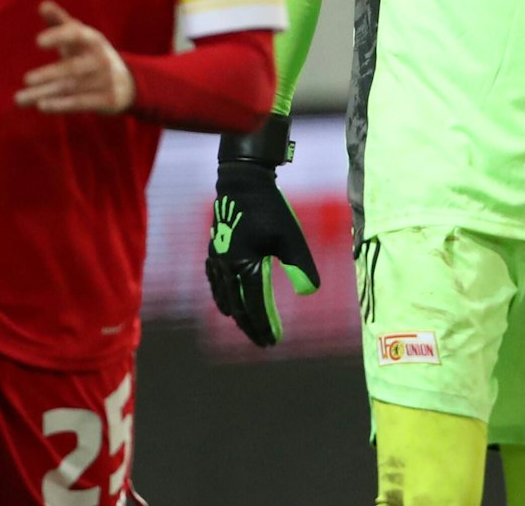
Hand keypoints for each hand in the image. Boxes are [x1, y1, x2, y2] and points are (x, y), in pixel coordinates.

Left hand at [16, 0, 135, 113]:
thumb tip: (42, 5)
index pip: (76, 34)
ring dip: (44, 93)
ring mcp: (106, 80)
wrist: (127, 83)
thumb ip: (60, 22)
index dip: (58, 37)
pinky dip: (61, 105)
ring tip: (19, 99)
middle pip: (72, 68)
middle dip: (49, 74)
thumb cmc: (92, 55)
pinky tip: (41, 105)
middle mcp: (101, 59)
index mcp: (93, 39)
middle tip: (26, 79)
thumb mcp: (81, 37)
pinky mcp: (108, 100)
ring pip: (70, 87)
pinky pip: (81, 102)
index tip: (38, 41)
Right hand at [205, 159, 320, 345]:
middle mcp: (227, 267)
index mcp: (245, 265)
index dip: (264, 325)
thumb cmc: (270, 209)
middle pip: (237, 307)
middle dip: (251, 327)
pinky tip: (227, 303)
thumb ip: (300, 266)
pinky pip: (215, 282)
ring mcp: (217, 259)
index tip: (274, 341)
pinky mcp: (213, 250)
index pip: (255, 305)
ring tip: (249, 327)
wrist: (243, 183)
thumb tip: (311, 293)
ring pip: (224, 297)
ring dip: (237, 315)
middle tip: (264, 342)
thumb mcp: (291, 237)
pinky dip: (222, 298)